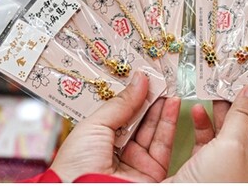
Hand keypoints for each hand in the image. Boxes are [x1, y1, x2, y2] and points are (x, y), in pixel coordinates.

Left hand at [50, 71, 179, 182]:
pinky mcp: (153, 171)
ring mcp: (135, 161)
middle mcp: (117, 152)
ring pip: (153, 129)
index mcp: (96, 141)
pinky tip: (171, 103)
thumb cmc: (76, 167)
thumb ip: (119, 103)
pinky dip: (169, 121)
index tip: (142, 77)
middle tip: (158, 77)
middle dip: (148, 98)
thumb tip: (140, 80)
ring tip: (167, 85)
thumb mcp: (92, 127)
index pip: (118, 114)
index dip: (130, 95)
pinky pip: (164, 143)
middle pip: (138, 120)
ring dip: (161, 106)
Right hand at [168, 84, 247, 182]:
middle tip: (239, 82)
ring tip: (217, 90)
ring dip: (220, 112)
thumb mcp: (232, 146)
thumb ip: (242, 116)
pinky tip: (197, 110)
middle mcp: (247, 172)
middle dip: (242, 106)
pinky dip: (202, 125)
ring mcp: (224, 171)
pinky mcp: (202, 170)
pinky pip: (206, 142)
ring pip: (226, 134)